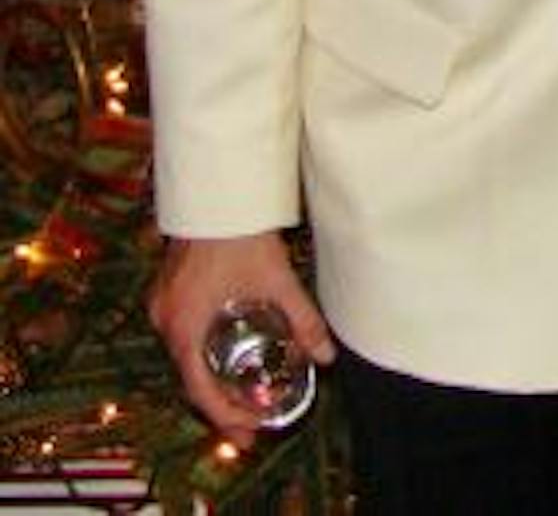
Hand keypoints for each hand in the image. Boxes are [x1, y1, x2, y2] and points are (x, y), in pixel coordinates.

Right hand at [147, 233, 332, 446]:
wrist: (219, 193)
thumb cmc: (243, 234)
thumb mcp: (277, 281)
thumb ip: (303, 319)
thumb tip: (327, 355)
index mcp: (183, 326)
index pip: (198, 389)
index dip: (225, 415)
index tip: (250, 432)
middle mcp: (165, 320)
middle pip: (190, 375)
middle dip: (221, 402)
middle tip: (251, 424)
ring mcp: (164, 304)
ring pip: (186, 355)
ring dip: (212, 376)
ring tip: (242, 396)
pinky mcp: (170, 290)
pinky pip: (184, 334)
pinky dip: (205, 351)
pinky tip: (228, 355)